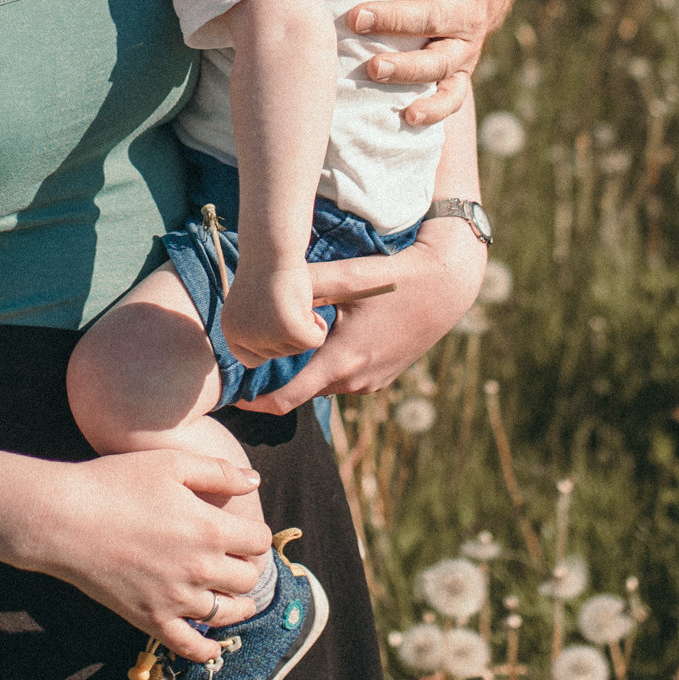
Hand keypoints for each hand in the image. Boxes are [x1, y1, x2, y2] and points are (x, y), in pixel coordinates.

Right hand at [37, 444, 270, 660]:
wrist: (63, 518)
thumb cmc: (114, 483)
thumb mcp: (169, 463)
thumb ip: (217, 471)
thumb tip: (254, 480)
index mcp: (209, 529)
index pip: (258, 541)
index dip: (256, 536)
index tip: (246, 534)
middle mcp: (200, 569)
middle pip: (248, 579)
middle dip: (249, 568)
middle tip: (237, 561)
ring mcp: (175, 598)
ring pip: (228, 613)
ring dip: (239, 605)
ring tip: (235, 597)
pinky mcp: (151, 619)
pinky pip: (190, 646)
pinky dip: (207, 650)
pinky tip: (213, 645)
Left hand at [222, 257, 333, 370]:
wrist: (272, 247)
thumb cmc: (266, 268)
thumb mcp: (252, 303)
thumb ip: (258, 328)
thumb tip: (273, 352)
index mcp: (231, 332)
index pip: (252, 360)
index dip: (271, 345)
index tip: (279, 327)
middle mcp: (244, 338)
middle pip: (279, 354)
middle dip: (291, 332)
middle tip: (287, 302)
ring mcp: (266, 335)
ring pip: (298, 347)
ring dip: (304, 326)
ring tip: (294, 300)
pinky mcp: (290, 329)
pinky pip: (314, 340)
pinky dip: (318, 326)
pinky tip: (310, 306)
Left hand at [247, 228, 484, 413]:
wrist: (446, 286)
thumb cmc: (395, 277)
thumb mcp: (346, 276)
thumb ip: (303, 284)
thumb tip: (263, 287)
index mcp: (342, 360)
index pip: (286, 399)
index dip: (254, 403)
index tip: (232, 396)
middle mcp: (356, 381)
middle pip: (303, 390)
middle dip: (279, 379)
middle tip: (257, 356)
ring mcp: (372, 383)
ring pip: (325, 384)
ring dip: (308, 371)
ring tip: (290, 345)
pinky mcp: (383, 378)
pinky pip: (345, 380)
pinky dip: (331, 367)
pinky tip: (329, 340)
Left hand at [348, 0, 500, 129]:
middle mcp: (473, 12)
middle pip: (434, 18)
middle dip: (394, 19)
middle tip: (355, 18)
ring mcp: (466, 46)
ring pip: (441, 61)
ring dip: (407, 67)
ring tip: (373, 68)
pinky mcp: (460, 71)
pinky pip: (453, 96)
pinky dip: (435, 109)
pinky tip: (408, 116)